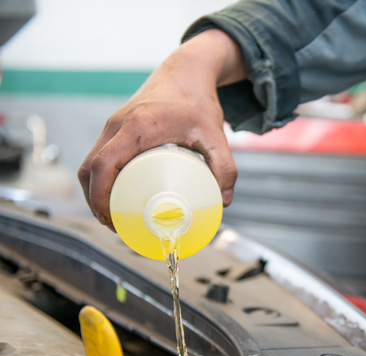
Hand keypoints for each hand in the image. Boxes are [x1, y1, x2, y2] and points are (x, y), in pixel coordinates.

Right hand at [78, 29, 246, 228]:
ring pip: (89, 162)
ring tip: (112, 214)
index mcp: (136, 127)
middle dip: (94, 201)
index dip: (99, 196)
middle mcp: (117, 125)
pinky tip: (116, 193)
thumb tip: (224, 201)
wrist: (186, 70)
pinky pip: (98, 155)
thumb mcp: (215, 134)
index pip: (103, 164)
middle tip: (113, 224)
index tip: (109, 218)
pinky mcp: (116, 127)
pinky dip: (100, 178)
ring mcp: (114, 125)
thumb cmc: (197, 99)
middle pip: (89, 168)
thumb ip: (225, 167)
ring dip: (94, 190)